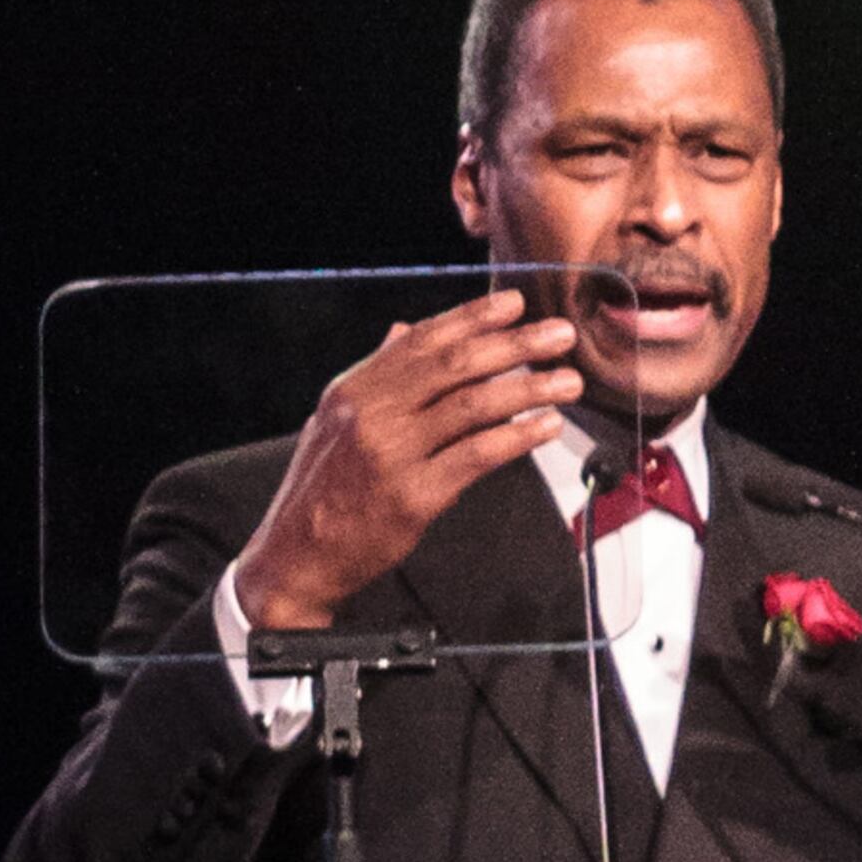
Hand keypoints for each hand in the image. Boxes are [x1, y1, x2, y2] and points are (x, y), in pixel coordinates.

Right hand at [231, 291, 579, 635]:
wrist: (294, 557)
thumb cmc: (321, 489)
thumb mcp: (334, 420)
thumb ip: (376, 374)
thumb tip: (405, 330)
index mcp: (355, 389)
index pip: (424, 339)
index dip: (474, 317)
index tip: (516, 303)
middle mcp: (373, 413)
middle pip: (456, 365)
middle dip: (515, 344)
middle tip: (560, 335)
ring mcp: (392, 454)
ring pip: (474, 406)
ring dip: (529, 388)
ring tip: (567, 382)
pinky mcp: (413, 497)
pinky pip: (476, 456)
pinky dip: (517, 437)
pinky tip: (545, 427)